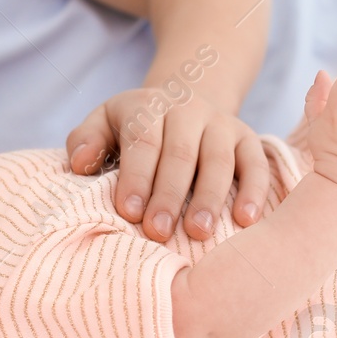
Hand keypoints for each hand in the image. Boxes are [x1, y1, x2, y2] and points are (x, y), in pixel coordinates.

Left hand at [67, 89, 269, 240]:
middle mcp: (187, 110)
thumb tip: (80, 164)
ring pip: (218, 160)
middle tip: (158, 232)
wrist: (185, 104)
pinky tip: (246, 220)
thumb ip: (86, 141)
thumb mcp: (104, 124)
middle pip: (180, 153)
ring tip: (198, 232)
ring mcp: (221, 124)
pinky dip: (254, 191)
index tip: (129, 212)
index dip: (136, 176)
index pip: (142, 140)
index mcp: (147, 107)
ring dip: (209, 198)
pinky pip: (256, 163)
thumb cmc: (136, 129)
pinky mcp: (248, 139)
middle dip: (168, 195)